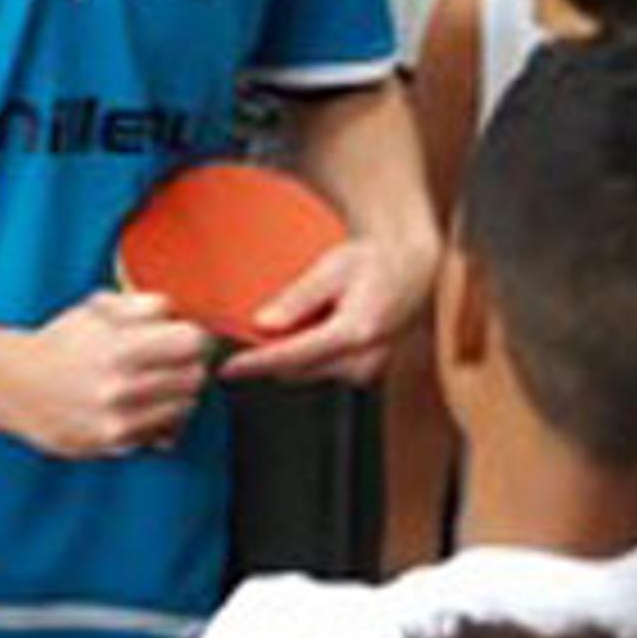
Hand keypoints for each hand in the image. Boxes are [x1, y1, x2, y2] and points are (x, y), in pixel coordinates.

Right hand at [0, 293, 211, 457]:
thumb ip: (142, 305)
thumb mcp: (97, 308)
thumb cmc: (60, 342)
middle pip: (195, 375)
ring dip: (177, 394)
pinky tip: (139, 407)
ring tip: (152, 383)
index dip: (191, 335)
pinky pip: (162, 433)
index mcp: (121, 348)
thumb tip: (178, 315)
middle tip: (170, 360)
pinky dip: (159, 421)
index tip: (181, 336)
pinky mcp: (113, 443)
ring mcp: (119, 420)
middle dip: (187, 364)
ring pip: (185, 406)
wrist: (13, 385)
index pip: (194, 342)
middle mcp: (122, 388)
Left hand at [219, 231, 436, 384]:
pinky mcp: (364, 374)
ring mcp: (365, 371)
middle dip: (271, 354)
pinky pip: (322, 369)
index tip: (226, 369)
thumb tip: (264, 324)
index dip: (254, 364)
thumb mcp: (332, 268)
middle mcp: (362, 360)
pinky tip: (322, 324)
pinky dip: (310, 353)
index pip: (291, 357)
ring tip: (308, 314)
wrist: (410, 270)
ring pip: (306, 372)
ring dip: (292, 353)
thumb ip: (298, 298)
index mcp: (353, 333)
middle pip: (295, 369)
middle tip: (259, 324)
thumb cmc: (371, 263)